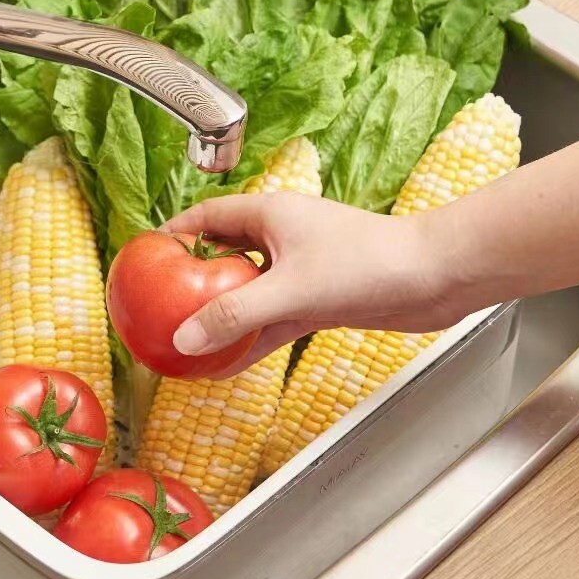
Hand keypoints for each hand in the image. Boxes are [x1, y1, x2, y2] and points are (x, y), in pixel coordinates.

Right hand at [164, 194, 459, 376]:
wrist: (434, 277)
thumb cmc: (370, 263)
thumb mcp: (292, 290)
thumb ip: (235, 314)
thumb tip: (185, 339)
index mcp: (270, 213)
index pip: (206, 216)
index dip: (173, 235)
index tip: (144, 258)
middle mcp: (281, 236)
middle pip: (223, 255)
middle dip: (192, 280)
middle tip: (159, 306)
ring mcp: (301, 268)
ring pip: (247, 292)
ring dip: (220, 315)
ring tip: (186, 342)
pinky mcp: (319, 297)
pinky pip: (272, 318)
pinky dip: (251, 338)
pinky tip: (228, 364)